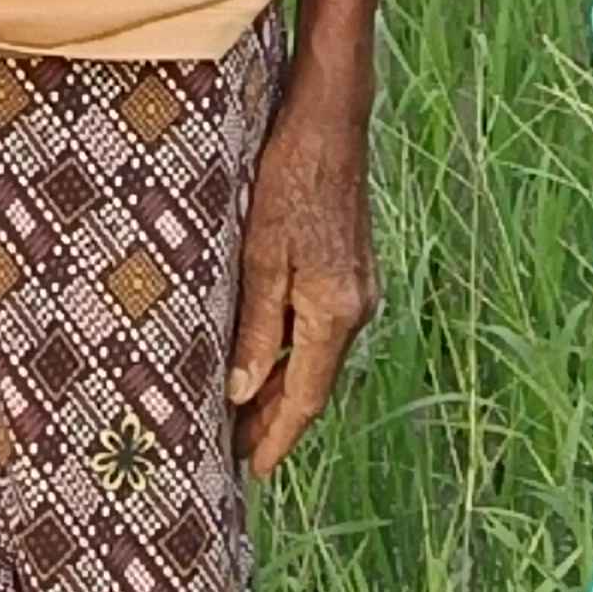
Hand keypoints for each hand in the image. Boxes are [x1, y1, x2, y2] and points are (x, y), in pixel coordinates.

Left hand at [223, 66, 375, 480]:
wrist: (330, 119)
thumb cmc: (289, 178)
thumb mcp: (260, 255)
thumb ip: (254, 327)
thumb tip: (243, 393)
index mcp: (334, 312)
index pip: (305, 398)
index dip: (277, 438)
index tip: (251, 471)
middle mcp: (356, 308)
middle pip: (313, 383)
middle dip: (275, 420)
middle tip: (233, 452)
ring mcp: (359, 288)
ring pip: (316, 357)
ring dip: (283, 387)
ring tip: (241, 414)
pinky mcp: (351, 269)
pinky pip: (320, 330)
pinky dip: (293, 354)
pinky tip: (266, 357)